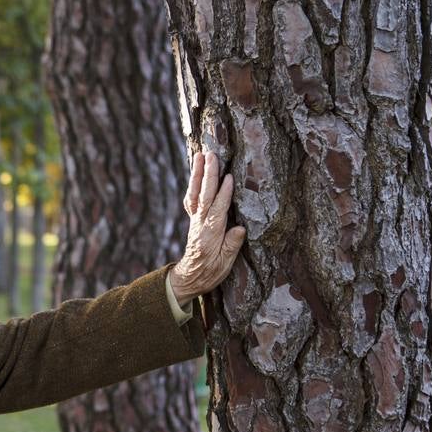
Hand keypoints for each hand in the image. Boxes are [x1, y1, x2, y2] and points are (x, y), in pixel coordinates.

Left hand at [170, 150, 246, 302]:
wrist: (191, 276)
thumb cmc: (211, 271)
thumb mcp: (225, 264)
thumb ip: (232, 245)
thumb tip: (240, 228)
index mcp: (212, 233)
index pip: (219, 209)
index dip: (224, 193)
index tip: (228, 176)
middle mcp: (201, 223)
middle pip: (205, 195)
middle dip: (208, 174)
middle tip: (211, 155)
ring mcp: (196, 219)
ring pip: (196, 193)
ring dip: (198, 173)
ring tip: (200, 155)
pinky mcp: (194, 219)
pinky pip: (192, 199)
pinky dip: (193, 184)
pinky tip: (195, 173)